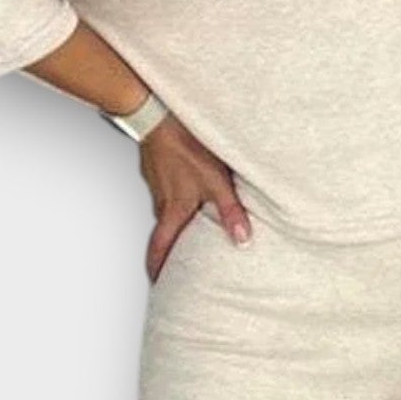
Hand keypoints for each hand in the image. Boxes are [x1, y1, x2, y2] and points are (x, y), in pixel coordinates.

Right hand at [138, 115, 252, 282]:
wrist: (158, 115)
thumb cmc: (185, 146)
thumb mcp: (216, 181)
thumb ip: (230, 211)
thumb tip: (242, 240)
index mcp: (172, 212)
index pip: (160, 249)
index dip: (158, 270)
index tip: (159, 285)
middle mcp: (161, 203)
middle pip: (164, 235)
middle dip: (169, 251)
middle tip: (177, 265)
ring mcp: (158, 186)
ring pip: (167, 214)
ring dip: (176, 226)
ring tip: (190, 232)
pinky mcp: (159, 171)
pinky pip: (168, 195)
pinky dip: (177, 202)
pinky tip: (190, 196)